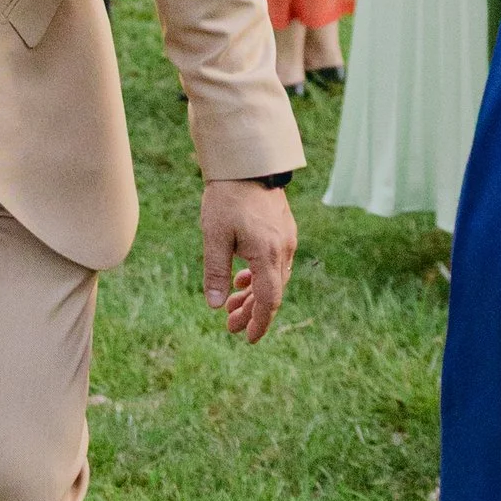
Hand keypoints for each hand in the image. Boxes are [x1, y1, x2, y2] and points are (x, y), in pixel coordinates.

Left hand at [201, 177, 294, 342]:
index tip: (247, 338)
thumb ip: (216, 272)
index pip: (268, 301)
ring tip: (232, 304)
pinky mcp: (283, 229)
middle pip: (271, 292)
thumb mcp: (215, 236)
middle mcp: (283, 250)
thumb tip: (214, 306)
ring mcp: (286, 239)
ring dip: (254, 293)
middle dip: (251, 311)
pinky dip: (259, 275)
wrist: (246, 162)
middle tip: (230, 325)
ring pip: (273, 277)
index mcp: (268, 254)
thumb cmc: (226, 197)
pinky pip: (275, 262)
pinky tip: (242, 277)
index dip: (259, 323)